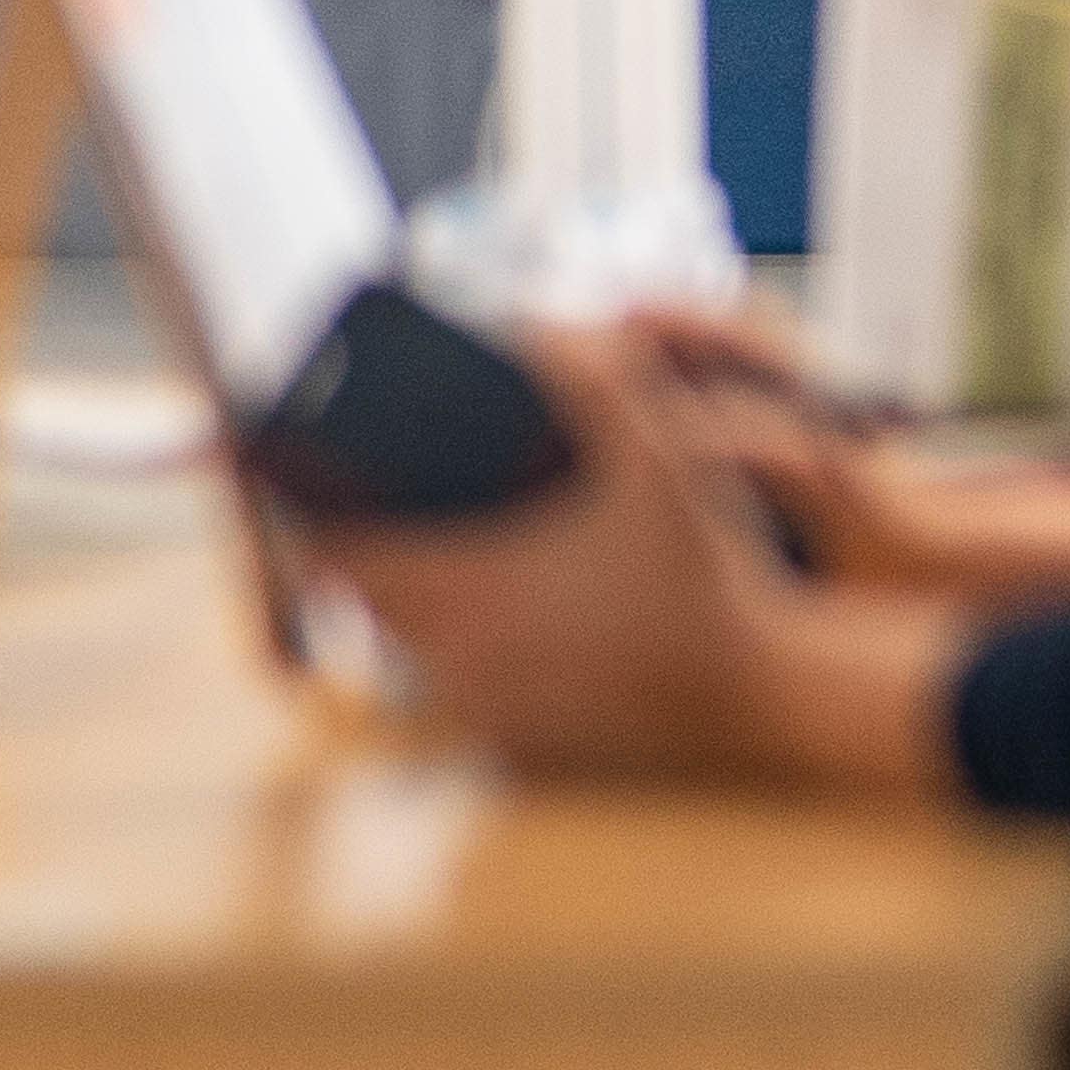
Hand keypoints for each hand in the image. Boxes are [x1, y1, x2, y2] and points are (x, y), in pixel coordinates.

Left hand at [300, 327, 808, 781]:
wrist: (756, 688)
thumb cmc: (707, 574)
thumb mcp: (664, 463)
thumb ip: (603, 386)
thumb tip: (541, 326)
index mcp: (467, 585)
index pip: (333, 558)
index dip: (312, 522)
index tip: (317, 493)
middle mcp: (456, 655)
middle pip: (363, 603)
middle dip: (368, 558)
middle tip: (394, 515)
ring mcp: (482, 706)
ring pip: (408, 652)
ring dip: (415, 611)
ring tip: (452, 564)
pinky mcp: (511, 743)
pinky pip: (456, 695)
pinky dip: (463, 660)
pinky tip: (509, 630)